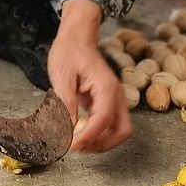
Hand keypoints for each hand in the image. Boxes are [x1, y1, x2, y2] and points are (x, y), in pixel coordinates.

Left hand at [49, 0, 131, 152]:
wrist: (77, 38)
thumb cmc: (69, 52)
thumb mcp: (62, 76)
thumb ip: (65, 103)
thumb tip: (67, 129)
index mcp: (106, 87)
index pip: (104, 120)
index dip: (88, 137)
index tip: (71, 145)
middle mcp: (116, 95)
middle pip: (122, 131)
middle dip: (103, 144)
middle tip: (79, 148)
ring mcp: (115, 99)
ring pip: (120, 130)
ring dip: (103, 142)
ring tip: (79, 143)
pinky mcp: (108, 101)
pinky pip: (111, 124)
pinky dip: (100, 135)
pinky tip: (81, 134)